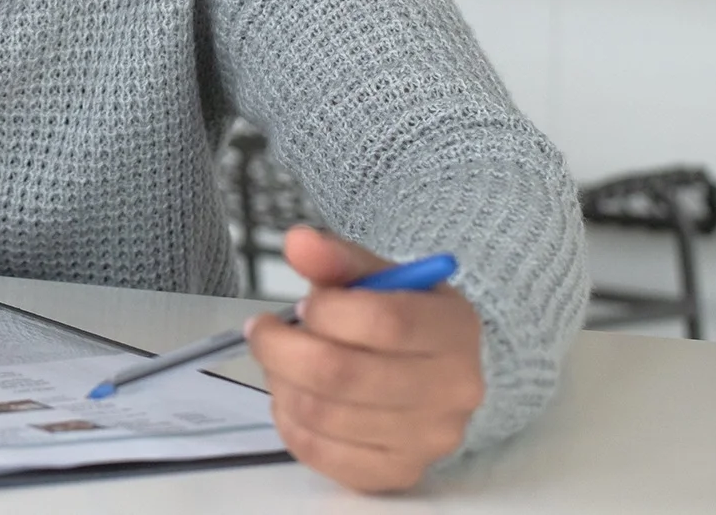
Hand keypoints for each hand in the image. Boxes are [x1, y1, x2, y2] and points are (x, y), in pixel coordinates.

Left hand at [244, 226, 484, 492]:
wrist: (435, 372)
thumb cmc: (400, 317)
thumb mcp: (377, 277)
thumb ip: (338, 259)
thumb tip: (297, 242)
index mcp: (454, 329)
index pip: (382, 321)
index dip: (325, 311)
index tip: (301, 304)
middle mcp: (453, 391)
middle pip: (342, 374)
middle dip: (281, 349)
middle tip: (262, 331)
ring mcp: (429, 439)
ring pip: (324, 415)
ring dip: (281, 384)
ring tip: (278, 363)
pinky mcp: (399, 473)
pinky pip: (322, 454)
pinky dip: (289, 423)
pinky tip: (291, 396)